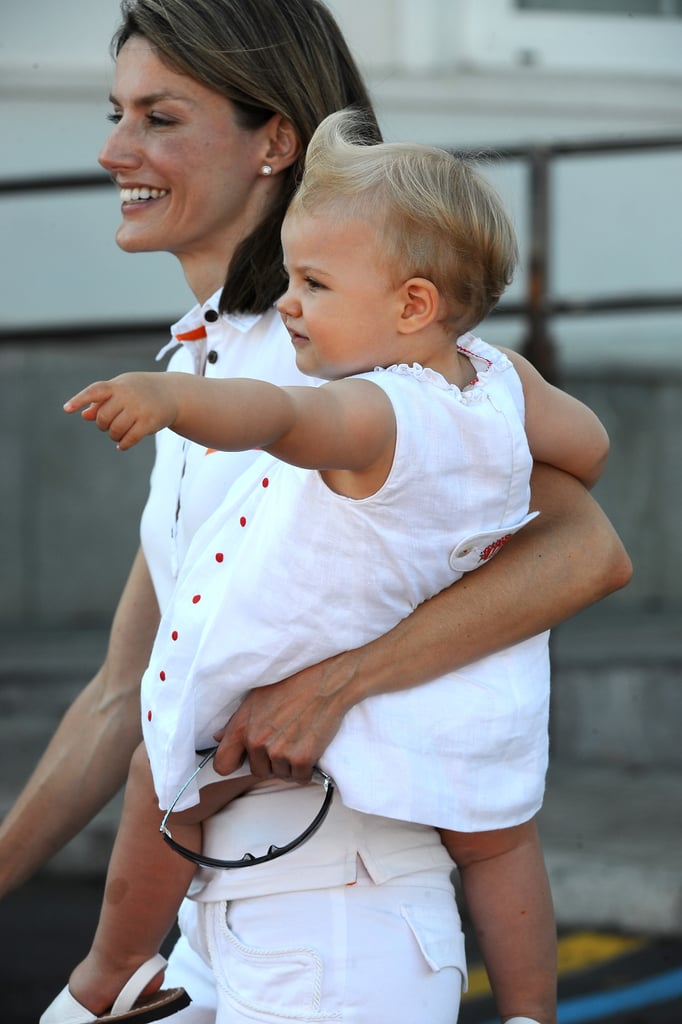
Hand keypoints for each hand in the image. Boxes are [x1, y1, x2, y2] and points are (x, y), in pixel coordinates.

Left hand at [64, 372, 178, 449]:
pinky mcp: (149, 423)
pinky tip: (122, 445)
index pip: (94, 391)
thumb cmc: (139, 391)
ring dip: (113, 436)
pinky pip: (129, 439)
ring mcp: (139, 409)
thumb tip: (85, 415)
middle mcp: (128, 396)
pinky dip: (122, 445)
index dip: (79, 400)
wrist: (171, 393)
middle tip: (109, 425)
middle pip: (103, 418)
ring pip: (115, 430)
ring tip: (117, 434)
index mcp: (117, 386)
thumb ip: (102, 401)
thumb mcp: (120, 391)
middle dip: (103, 425)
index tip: (67, 409)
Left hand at [212, 655, 355, 782]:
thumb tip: (218, 737)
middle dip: (270, 762)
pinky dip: (306, 768)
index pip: (222, 764)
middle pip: (258, 772)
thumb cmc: (292, 685)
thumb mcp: (256, 697)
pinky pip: (300, 777)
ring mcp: (279, 752)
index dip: (234, 765)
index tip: (244, 761)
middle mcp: (257, 742)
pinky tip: (309, 747)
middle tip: (284, 740)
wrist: (326, 683)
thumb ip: (235, 722)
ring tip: (298, 739)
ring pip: (280, 774)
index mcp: (242, 727)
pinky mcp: (302, 759)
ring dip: (289, 764)